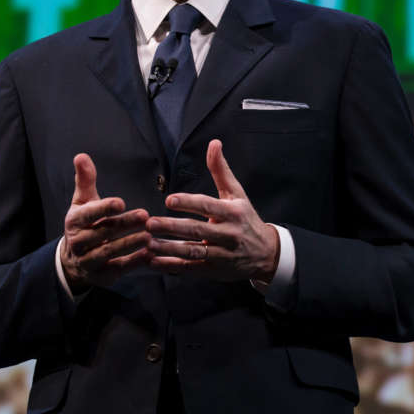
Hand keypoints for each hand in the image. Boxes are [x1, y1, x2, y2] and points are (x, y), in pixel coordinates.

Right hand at [59, 153, 151, 292]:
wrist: (73, 260)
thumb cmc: (84, 223)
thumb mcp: (83, 202)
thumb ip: (85, 180)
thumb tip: (81, 155)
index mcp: (74, 221)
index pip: (88, 214)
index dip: (104, 208)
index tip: (120, 202)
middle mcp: (78, 242)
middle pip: (103, 232)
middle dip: (124, 224)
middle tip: (145, 215)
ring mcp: (88, 260)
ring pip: (110, 251)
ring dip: (130, 244)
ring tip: (150, 235)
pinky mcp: (102, 274)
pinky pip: (119, 268)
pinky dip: (134, 262)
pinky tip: (150, 254)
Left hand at [146, 139, 279, 281]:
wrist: (266, 253)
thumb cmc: (245, 218)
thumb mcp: (237, 194)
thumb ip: (221, 170)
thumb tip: (214, 143)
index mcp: (233, 212)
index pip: (208, 206)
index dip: (189, 203)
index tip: (169, 200)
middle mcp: (229, 234)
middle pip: (197, 230)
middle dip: (172, 227)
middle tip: (150, 223)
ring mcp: (222, 254)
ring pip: (192, 252)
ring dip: (168, 248)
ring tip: (148, 243)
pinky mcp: (215, 270)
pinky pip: (191, 268)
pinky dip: (172, 266)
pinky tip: (154, 261)